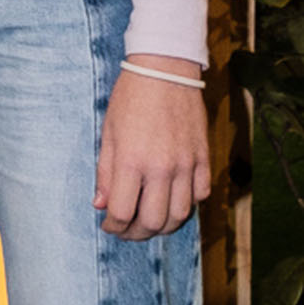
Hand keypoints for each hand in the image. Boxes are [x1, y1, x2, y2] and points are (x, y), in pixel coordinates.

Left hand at [96, 57, 211, 240]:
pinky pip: (201, 195)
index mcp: (131, 162)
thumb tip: (101, 204)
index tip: (108, 225)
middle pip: (153, 222)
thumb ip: (105, 172)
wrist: (164, 70)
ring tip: (150, 222)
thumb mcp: (108, 134)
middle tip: (127, 230)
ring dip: (163, 226)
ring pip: (180, 215)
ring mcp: (186, 164)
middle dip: (136, 233)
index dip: (113, 227)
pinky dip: (188, 205)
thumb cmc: (129, 99)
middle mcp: (162, 168)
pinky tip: (173, 200)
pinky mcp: (204, 157)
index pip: (122, 213)